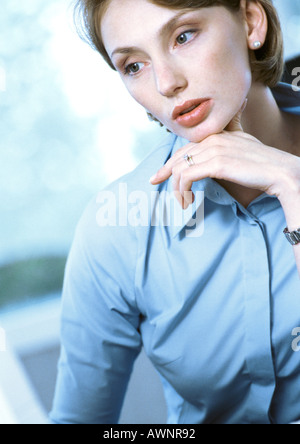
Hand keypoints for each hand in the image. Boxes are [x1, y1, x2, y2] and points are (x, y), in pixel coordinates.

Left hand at [150, 104, 299, 208]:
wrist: (280, 171)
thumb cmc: (262, 165)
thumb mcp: (242, 146)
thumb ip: (228, 142)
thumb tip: (222, 146)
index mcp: (216, 135)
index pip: (185, 148)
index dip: (170, 162)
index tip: (159, 174)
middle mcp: (213, 139)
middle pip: (178, 157)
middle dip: (164, 172)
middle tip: (154, 183)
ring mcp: (214, 149)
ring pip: (180, 168)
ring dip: (176, 188)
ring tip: (182, 202)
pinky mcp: (216, 163)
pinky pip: (187, 177)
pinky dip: (182, 190)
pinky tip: (188, 201)